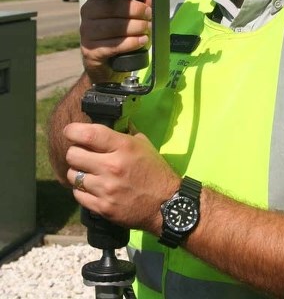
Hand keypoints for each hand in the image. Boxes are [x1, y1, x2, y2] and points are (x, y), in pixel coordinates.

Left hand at [64, 122, 179, 232]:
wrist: (165, 204)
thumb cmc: (154, 171)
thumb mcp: (143, 144)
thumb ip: (123, 133)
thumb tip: (106, 123)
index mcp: (123, 147)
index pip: (87, 134)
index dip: (72, 130)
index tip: (70, 131)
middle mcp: (111, 166)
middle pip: (73, 155)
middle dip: (75, 152)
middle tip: (82, 154)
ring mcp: (106, 189)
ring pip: (72, 175)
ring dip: (78, 172)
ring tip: (89, 172)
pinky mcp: (102, 207)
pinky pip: (78, 195)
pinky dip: (82, 190)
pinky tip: (92, 187)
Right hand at [80, 0, 151, 82]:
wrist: (105, 67)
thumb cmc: (117, 40)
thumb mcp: (128, 21)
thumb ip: (138, 7)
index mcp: (94, 6)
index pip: (111, 0)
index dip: (131, 4)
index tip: (147, 9)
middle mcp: (86, 19)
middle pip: (111, 11)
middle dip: (135, 16)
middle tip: (149, 21)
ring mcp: (86, 36)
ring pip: (113, 28)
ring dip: (134, 29)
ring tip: (146, 32)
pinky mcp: (90, 52)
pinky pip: (113, 45)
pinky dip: (130, 43)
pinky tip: (141, 41)